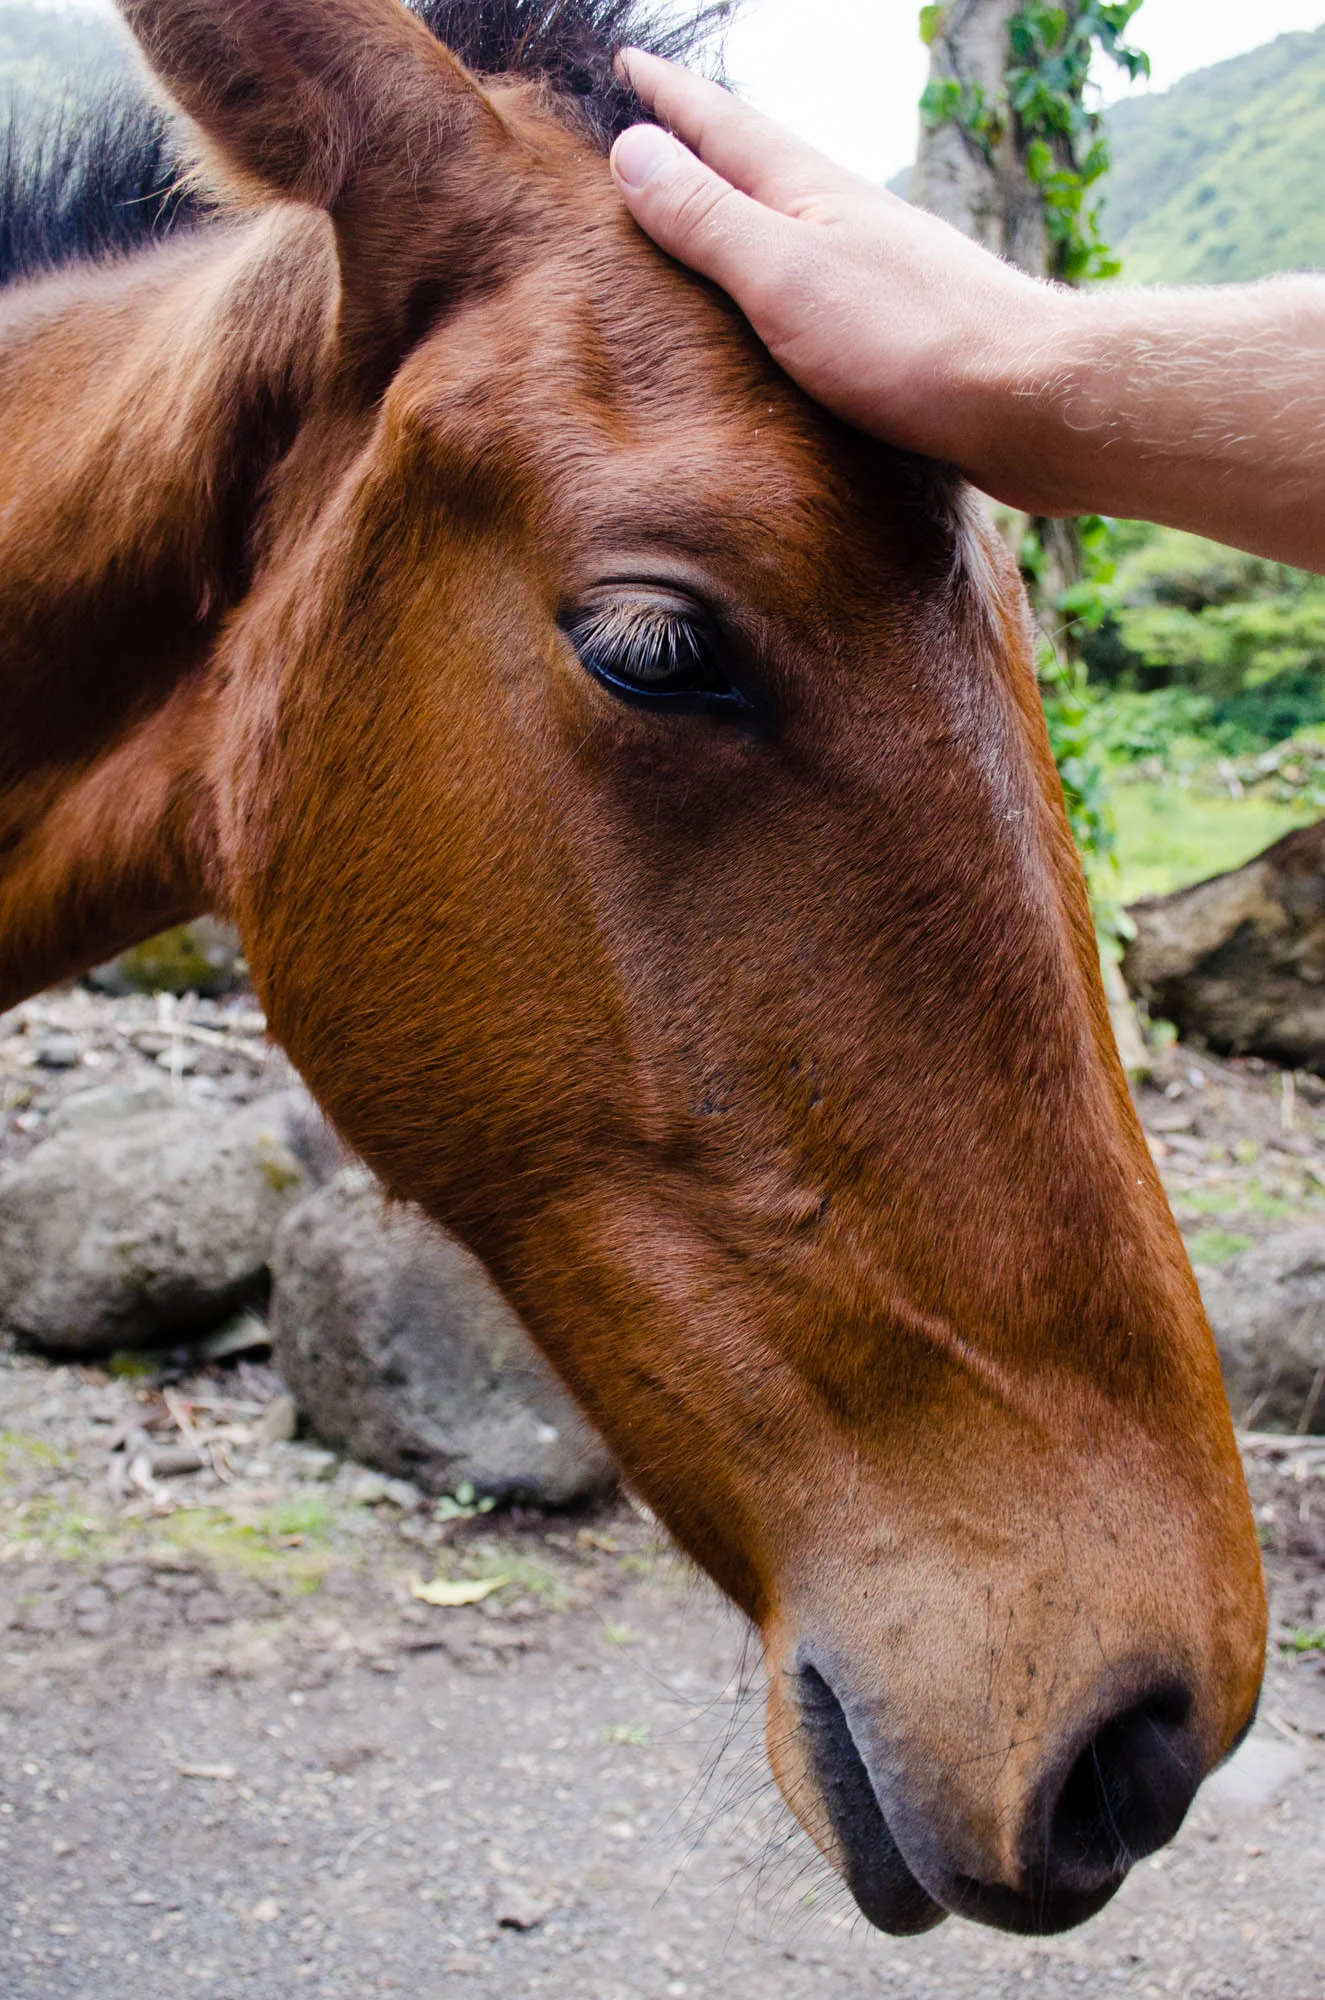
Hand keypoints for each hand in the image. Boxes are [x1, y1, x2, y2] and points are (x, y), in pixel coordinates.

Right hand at [608, 49, 1073, 512]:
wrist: (1030, 399)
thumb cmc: (907, 340)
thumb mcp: (785, 275)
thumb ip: (709, 218)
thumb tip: (634, 148)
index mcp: (811, 193)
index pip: (724, 127)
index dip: (670, 97)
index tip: (626, 63)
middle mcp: (848, 217)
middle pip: (760, 165)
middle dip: (703, 143)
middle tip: (655, 124)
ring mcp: (879, 269)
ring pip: (792, 221)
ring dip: (744, 208)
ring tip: (707, 209)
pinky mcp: (900, 326)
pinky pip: (817, 280)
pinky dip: (779, 274)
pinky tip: (782, 302)